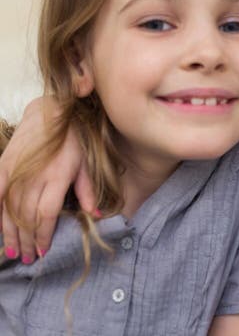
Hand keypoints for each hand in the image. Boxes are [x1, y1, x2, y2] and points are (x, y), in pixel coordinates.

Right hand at [0, 97, 95, 262]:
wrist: (50, 113)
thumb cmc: (74, 139)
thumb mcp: (87, 163)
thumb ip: (87, 189)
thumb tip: (95, 214)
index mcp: (57, 177)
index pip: (46, 214)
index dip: (43, 235)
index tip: (44, 250)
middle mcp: (34, 176)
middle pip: (25, 216)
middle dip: (26, 240)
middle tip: (28, 258)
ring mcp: (15, 171)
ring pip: (8, 209)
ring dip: (10, 233)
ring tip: (12, 251)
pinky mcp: (3, 165)